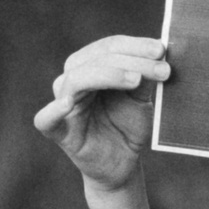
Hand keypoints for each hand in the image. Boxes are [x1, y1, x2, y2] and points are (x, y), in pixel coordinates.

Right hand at [33, 35, 172, 193]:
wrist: (122, 163)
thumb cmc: (127, 126)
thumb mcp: (141, 98)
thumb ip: (144, 77)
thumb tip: (157, 52)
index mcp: (90, 65)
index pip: (110, 46)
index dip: (136, 45)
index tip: (161, 50)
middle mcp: (72, 79)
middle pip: (97, 59)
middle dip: (132, 60)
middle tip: (162, 69)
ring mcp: (62, 103)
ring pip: (77, 79)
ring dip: (110, 75)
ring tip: (136, 80)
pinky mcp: (56, 130)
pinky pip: (46, 119)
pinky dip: (55, 110)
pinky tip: (69, 103)